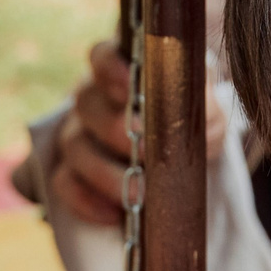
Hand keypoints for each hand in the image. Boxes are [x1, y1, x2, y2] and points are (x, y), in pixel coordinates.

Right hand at [47, 40, 227, 224]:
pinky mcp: (71, 172)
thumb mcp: (206, 113)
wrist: (181, 166)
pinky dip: (86, 200)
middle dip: (114, 128)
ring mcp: (79, 134)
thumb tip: (192, 114)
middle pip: (85, 101)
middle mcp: (95, 98)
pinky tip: (113, 215)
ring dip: (104, 171)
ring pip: (74, 145)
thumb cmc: (190, 126)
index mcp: (125, 72)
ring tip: (136, 194)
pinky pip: (64, 183)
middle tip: (143, 150)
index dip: (109, 66)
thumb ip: (202, 103)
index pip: (103, 54)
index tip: (129, 83)